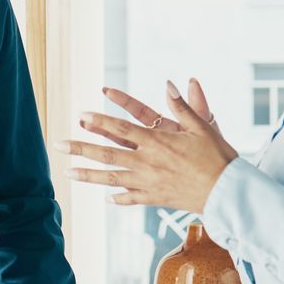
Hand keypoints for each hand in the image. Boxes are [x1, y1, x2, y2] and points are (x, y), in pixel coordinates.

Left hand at [60, 79, 239, 213]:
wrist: (227, 192)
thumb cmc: (217, 157)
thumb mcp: (201, 127)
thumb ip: (182, 107)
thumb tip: (170, 85)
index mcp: (156, 141)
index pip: (120, 128)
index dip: (98, 121)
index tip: (80, 116)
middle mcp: (147, 162)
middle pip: (106, 154)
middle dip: (79, 148)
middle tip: (57, 145)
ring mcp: (148, 182)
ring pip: (111, 178)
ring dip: (87, 175)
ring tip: (67, 172)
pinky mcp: (155, 198)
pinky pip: (131, 198)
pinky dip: (118, 198)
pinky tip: (107, 197)